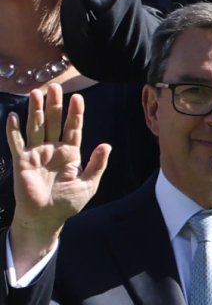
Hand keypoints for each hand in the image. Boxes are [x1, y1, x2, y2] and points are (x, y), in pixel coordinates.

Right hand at [3, 82, 111, 272]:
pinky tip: (13, 116)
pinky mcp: (22, 161)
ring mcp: (36, 153)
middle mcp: (52, 150)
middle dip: (55, 105)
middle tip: (56, 87)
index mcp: (70, 154)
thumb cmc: (67, 203)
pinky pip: (16, 142)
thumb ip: (97, 164)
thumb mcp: (88, 184)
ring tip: (37, 93)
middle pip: (54, 123)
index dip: (75, 114)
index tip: (78, 97)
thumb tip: (106, 145)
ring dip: (36, 110)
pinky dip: (13, 130)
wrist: (47, 217)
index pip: (73, 129)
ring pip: (36, 127)